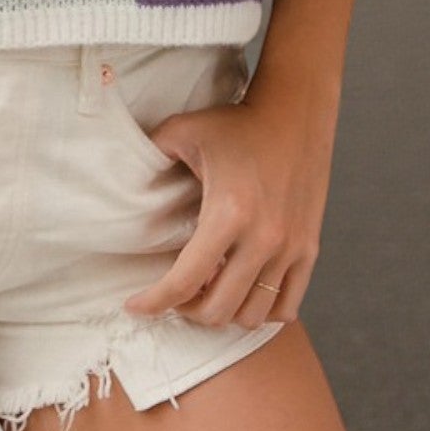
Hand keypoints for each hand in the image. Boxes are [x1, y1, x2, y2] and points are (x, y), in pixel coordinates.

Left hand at [122, 74, 338, 332]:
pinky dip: (261, 311)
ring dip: (224, 313)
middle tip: (172, 294)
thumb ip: (150, 152)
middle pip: (218, 310)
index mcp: (228, 213)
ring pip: (252, 316)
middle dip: (186, 310)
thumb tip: (120, 173)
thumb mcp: (184, 129)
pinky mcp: (309, 249)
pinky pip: (286, 306)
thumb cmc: (238, 123)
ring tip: (207, 291)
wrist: (295, 114)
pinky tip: (242, 291)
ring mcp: (290, 248)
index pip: (185, 281)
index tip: (135, 305)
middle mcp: (263, 239)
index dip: (153, 302)